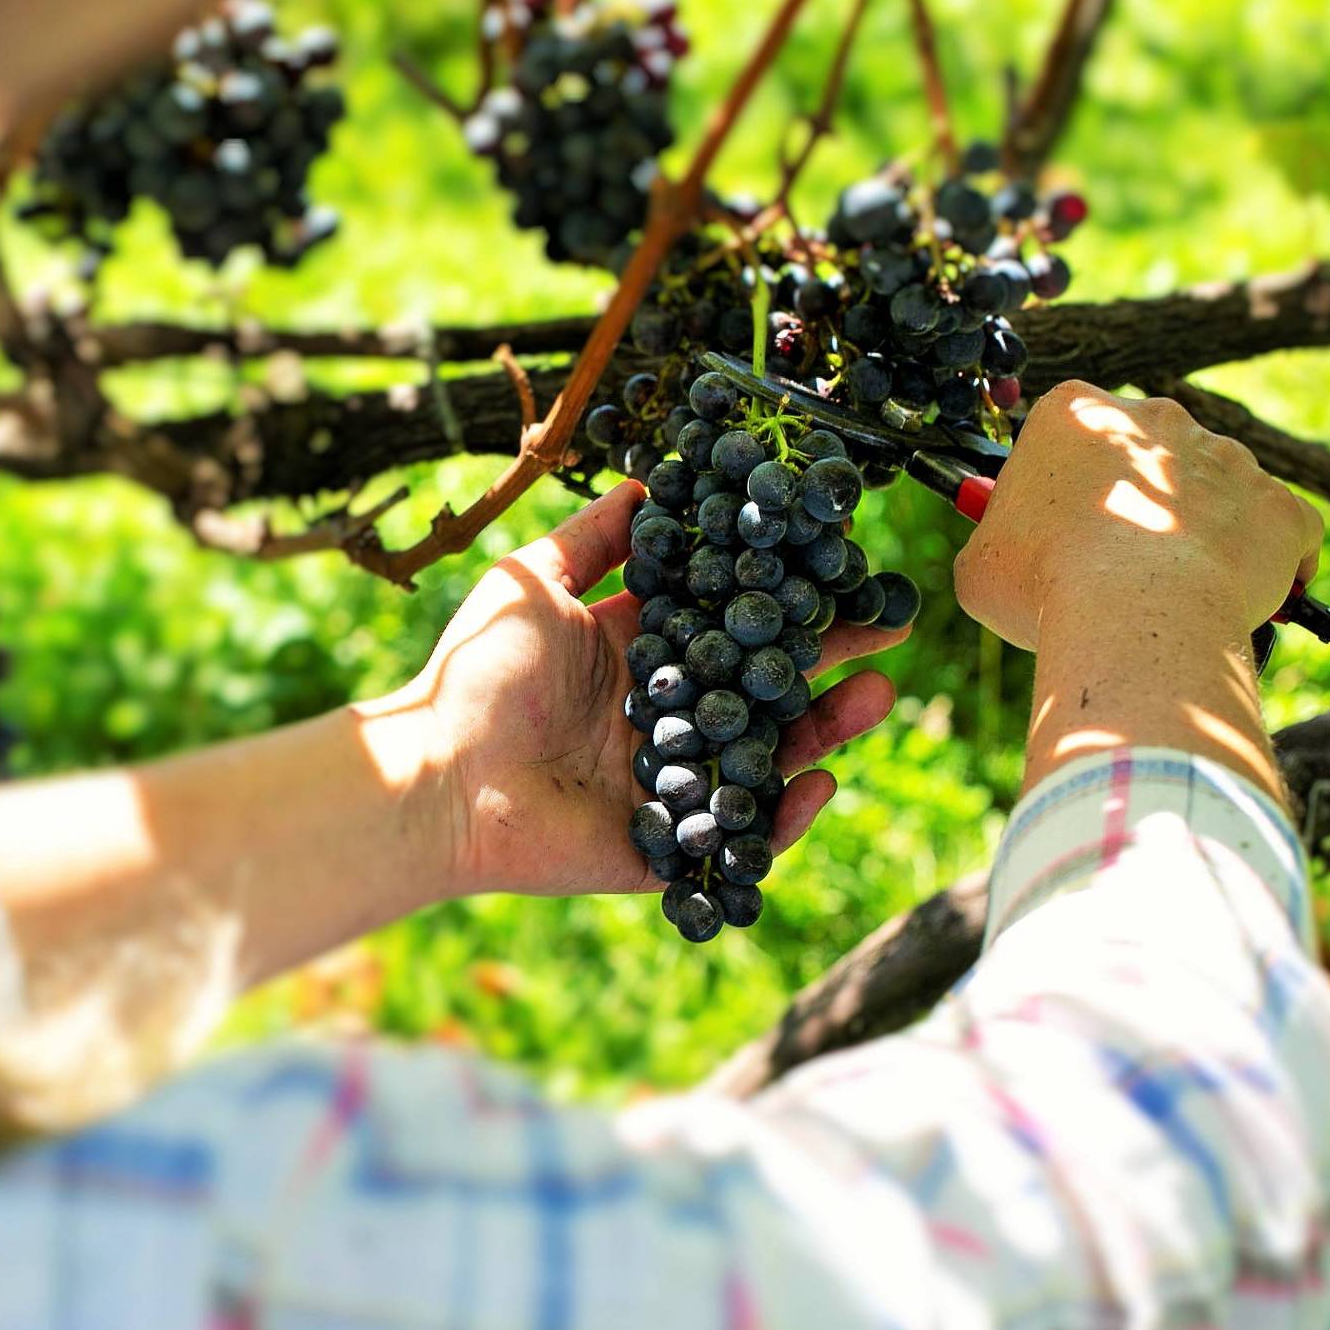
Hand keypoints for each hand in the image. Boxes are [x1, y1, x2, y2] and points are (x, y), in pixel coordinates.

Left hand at [401, 481, 908, 898]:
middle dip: (829, 656)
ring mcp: (670, 782)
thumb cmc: (476, 674)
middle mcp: (665, 715)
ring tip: (876, 695)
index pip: (729, 619)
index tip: (838, 564)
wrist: (438, 772)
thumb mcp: (533, 583)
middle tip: (890, 624)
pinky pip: (736, 837)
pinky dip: (781, 816)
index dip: (782, 594)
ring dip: (825, 729)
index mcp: (640, 652)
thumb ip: (593, 539)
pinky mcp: (663, 845)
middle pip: (764, 685)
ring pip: (766, 757)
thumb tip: (649, 484)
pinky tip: (820, 782)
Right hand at [956, 382, 1325, 799]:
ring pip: (1210, 491)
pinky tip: (1239, 598)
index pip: (1069, 431)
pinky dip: (1262, 562)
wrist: (1137, 615)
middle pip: (1145, 453)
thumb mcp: (979, 562)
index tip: (1054, 526)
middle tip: (1111, 563)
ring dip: (1196, 530)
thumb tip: (1008, 551)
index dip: (1060, 483)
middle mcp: (1159, 418)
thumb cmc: (1045, 584)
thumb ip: (997, 539)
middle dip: (1134, 499)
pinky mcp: (1282, 506)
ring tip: (1171, 593)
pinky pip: (1277, 531)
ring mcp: (1229, 457)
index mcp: (1077, 412)